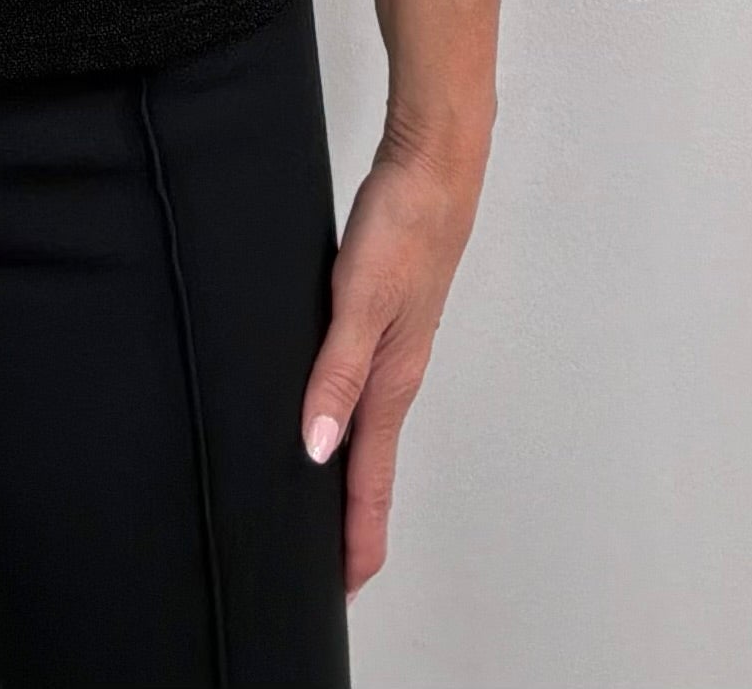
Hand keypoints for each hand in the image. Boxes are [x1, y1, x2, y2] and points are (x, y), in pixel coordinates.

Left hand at [299, 126, 487, 601]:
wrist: (434, 163)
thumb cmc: (403, 226)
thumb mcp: (357, 299)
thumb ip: (335, 372)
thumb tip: (317, 447)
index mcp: (392, 378)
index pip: (370, 477)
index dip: (356, 535)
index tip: (346, 587)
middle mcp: (396, 371)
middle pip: (373, 464)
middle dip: (355, 521)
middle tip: (336, 570)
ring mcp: (394, 343)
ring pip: (370, 427)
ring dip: (352, 472)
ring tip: (330, 507)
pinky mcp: (386, 314)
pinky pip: (364, 386)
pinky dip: (349, 418)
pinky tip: (330, 412)